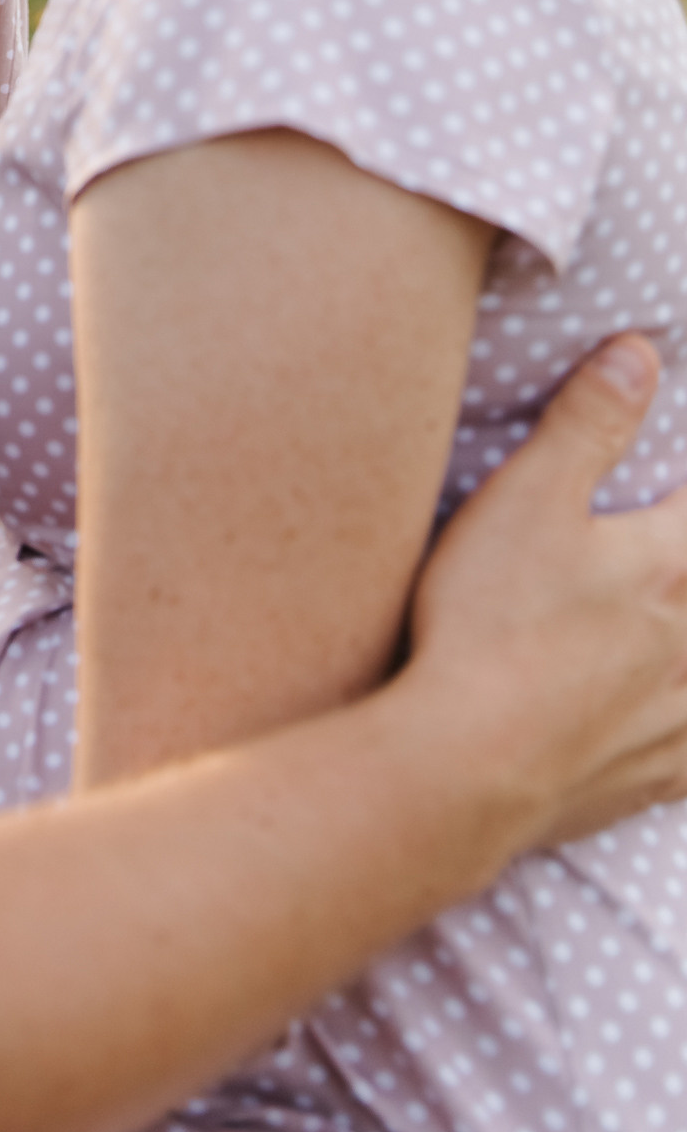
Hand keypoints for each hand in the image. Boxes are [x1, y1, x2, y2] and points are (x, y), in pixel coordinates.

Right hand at [405, 334, 686, 851]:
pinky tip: (682, 732)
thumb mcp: (527, 498)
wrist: (467, 763)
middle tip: (674, 563)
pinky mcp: (653, 779)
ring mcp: (677, 718)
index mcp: (667, 565)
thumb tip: (642, 353)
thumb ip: (589, 423)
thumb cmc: (491, 621)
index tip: (681, 498)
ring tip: (677, 645)